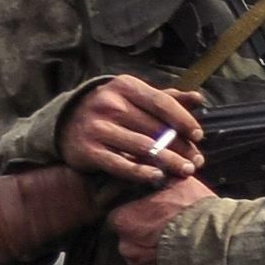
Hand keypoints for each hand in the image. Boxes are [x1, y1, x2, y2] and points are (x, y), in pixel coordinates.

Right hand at [61, 76, 205, 182]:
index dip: (183, 120)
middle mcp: (109, 104)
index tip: (198, 136)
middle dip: (180, 147)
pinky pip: (120, 164)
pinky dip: (141, 172)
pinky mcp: (88, 151)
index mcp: (124, 87)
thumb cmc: (111, 109)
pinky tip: (158, 177)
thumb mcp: (135, 97)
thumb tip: (198, 98)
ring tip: (186, 171)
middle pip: (155, 128)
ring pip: (141, 147)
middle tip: (197, 162)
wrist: (66, 122)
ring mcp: (97, 128)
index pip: (161, 102)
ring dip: (168, 161)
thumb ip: (166, 99)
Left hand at [113, 175, 214, 264]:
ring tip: (170, 249)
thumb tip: (151, 165)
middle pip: (126, 240)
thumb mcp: (179, 182)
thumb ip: (159, 176)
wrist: (222, 244)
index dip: (133, 215)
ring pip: (135, 260)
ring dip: (147, 255)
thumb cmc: (198, 211)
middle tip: (163, 231)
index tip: (148, 213)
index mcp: (125, 220)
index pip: (118, 217)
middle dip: (140, 236)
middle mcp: (127, 246)